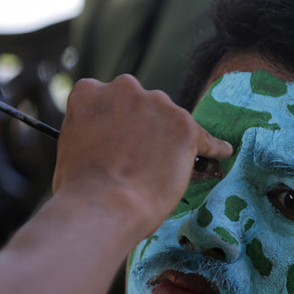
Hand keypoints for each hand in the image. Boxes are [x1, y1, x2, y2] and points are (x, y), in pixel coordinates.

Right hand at [52, 75, 231, 242]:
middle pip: (143, 103)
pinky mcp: (185, 126)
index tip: (119, 138)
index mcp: (90, 92)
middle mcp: (124, 88)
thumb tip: (103, 140)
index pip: (109, 98)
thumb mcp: (72, 145)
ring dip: (171, 138)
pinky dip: (213, 148)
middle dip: (144, 126)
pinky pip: (204, 138)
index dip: (116, 121)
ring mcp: (158, 105)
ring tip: (166, 168)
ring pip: (171, 119)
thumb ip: (91, 131)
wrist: (104, 205)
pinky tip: (221, 153)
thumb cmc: (80, 188)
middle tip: (141, 157)